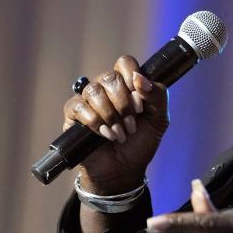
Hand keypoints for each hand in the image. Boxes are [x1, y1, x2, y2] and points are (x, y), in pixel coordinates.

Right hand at [62, 55, 168, 191]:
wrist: (124, 169)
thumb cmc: (141, 143)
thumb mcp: (159, 119)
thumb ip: (157, 95)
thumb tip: (140, 79)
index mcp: (127, 84)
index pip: (125, 63)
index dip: (132, 78)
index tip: (141, 103)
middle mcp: (106, 88)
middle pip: (110, 77)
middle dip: (124, 103)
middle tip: (131, 124)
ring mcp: (88, 100)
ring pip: (94, 91)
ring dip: (111, 115)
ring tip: (119, 134)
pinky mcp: (73, 115)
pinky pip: (78, 106)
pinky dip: (94, 122)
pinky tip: (104, 135)